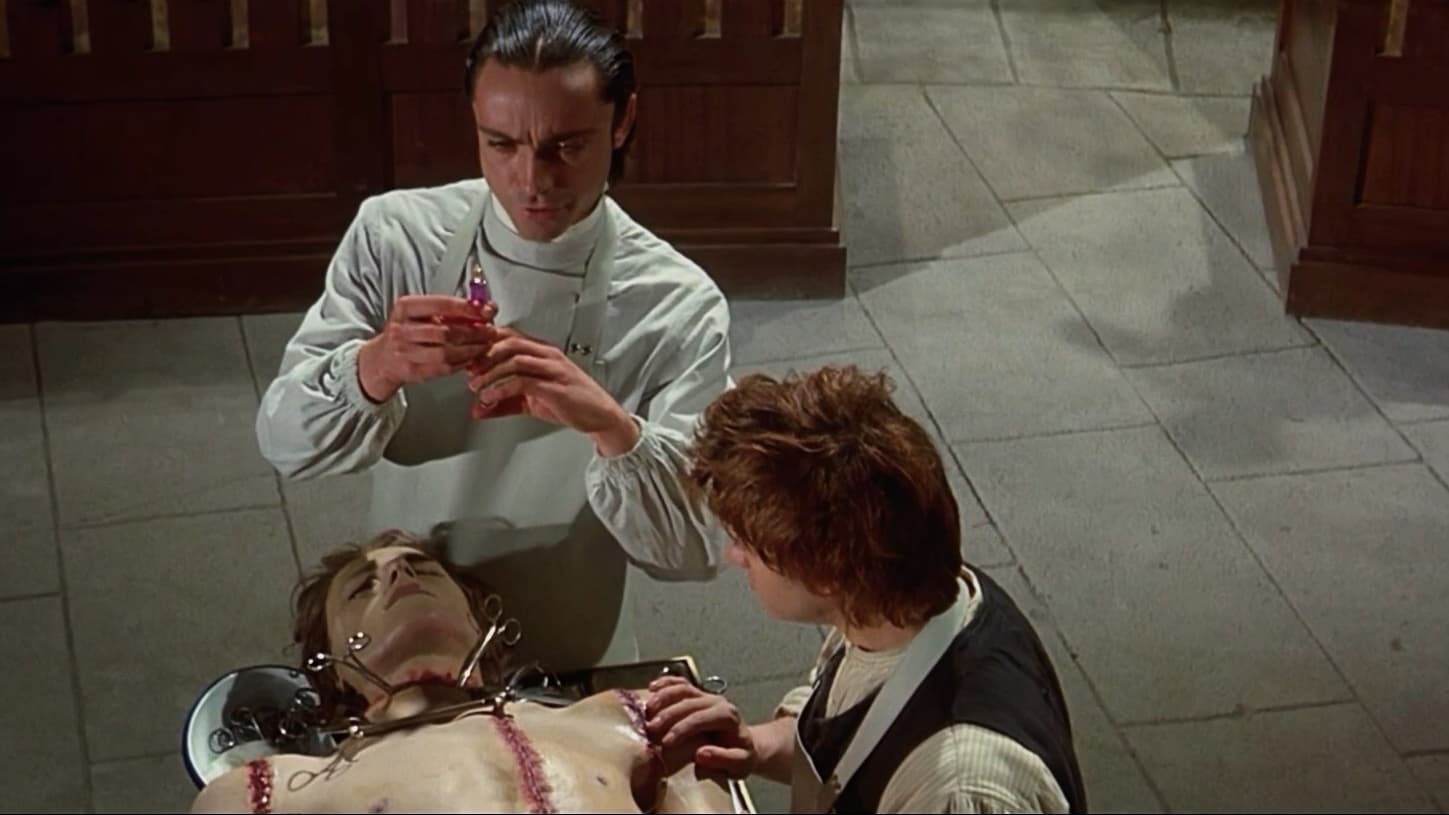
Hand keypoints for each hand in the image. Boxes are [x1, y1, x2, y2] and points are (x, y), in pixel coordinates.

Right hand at [356, 296, 497, 402]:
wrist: (383, 358)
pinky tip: (472, 357)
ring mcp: (405, 352)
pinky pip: (443, 368)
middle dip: (473, 331)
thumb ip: (450, 310)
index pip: (440, 304)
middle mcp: (401, 329)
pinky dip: (462, 362)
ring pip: (445, 352)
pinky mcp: (412, 370)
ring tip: (485, 345)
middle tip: (491, 330)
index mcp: (404, 308)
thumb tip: (485, 307)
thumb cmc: (407, 331)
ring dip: (471, 349)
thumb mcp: (420, 313)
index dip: (467, 308)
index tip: (486, 310)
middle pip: (445, 331)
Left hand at [464, 329, 640, 454]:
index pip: (507, 336)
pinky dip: (501, 388)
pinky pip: (522, 380)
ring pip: (513, 358)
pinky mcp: (554, 385)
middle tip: (466, 368)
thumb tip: (478, 408)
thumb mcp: (531, 401)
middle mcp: (546, 354)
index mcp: (541, 351)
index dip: (483, 343)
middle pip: (508, 341)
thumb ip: (504, 403)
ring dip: (489, 372)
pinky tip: (490, 397)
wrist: (600, 416)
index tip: (466, 356)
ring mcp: (552, 368)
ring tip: (475, 386)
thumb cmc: (572, 402)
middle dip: (483, 354)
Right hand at [645, 676, 757, 778]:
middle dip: (667, 715)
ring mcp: (706, 695)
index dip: (682, 729)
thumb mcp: (741, 763)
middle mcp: (716, 701)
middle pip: (688, 702)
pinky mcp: (697, 694)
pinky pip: (681, 683)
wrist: (745, 744)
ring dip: (662, 697)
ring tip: (646, 711)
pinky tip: (652, 687)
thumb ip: (724, 759)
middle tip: (650, 730)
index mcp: (727, 716)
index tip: (666, 743)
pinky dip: (666, 683)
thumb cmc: (741, 755)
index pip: (700, 718)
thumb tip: (700, 754)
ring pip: (682, 689)